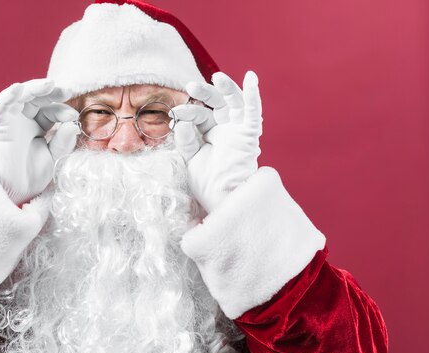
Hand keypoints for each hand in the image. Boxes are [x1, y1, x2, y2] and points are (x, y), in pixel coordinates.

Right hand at [0, 79, 79, 203]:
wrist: (11, 191)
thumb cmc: (30, 176)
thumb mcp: (53, 157)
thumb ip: (63, 142)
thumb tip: (73, 125)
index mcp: (37, 127)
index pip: (51, 111)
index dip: (62, 110)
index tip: (74, 117)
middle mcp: (23, 120)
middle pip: (37, 98)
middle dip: (52, 93)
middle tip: (67, 92)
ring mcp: (10, 121)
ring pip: (21, 97)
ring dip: (34, 88)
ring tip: (49, 85)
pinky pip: (0, 107)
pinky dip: (8, 96)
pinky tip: (17, 89)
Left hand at [172, 71, 261, 211]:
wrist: (222, 198)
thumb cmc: (206, 183)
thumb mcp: (190, 158)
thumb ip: (185, 140)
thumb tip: (181, 121)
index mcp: (211, 134)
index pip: (200, 115)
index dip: (188, 111)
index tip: (175, 113)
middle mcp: (226, 129)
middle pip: (217, 103)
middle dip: (205, 92)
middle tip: (190, 85)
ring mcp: (238, 131)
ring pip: (235, 102)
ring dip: (227, 88)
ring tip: (217, 76)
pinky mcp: (249, 135)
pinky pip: (253, 113)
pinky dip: (253, 96)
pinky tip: (251, 78)